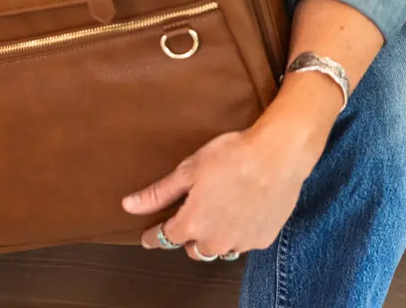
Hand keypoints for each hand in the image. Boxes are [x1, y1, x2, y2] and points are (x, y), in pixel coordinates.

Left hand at [120, 122, 327, 260]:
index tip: (147, 236)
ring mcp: (240, 243)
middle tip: (189, 214)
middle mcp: (215, 241)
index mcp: (192, 224)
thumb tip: (128, 206)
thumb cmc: (232, 157)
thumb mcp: (188, 169)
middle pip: (192, 247)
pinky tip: (240, 211)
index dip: (153, 235)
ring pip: (218, 248)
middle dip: (187, 235)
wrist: (277, 156)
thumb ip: (159, 193)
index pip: (164, 237)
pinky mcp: (262, 239)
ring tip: (215, 213)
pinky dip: (237, 231)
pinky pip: (242, 242)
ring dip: (212, 236)